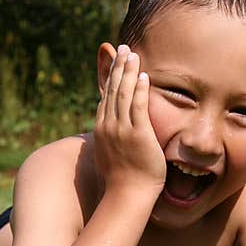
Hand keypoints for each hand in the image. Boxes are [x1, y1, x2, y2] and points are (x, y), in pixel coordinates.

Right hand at [95, 44, 166, 195]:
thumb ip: (111, 144)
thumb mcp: (110, 158)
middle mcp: (109, 127)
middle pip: (113, 91)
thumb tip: (110, 140)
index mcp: (102, 131)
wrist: (127, 195)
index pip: (106, 98)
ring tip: (133, 55)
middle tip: (123, 49)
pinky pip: (138, 107)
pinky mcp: (138, 135)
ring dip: (128, 72)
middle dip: (118, 68)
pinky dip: (139, 90)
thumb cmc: (122, 182)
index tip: (116, 63)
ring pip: (124, 94)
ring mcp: (122, 130)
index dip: (111, 78)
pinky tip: (143, 76)